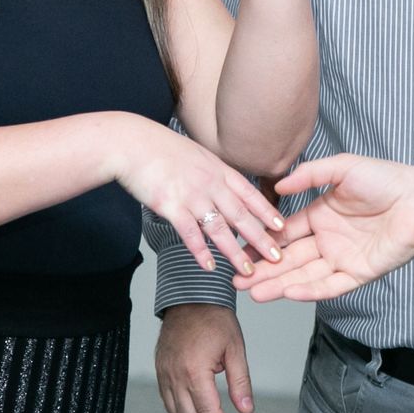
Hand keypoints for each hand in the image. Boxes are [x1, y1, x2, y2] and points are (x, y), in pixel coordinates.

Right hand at [111, 117, 285, 272]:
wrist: (131, 143)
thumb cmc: (161, 149)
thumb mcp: (197, 155)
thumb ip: (213, 172)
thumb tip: (225, 186)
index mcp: (218, 169)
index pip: (249, 194)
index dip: (266, 212)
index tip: (282, 227)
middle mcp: (210, 183)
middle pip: (241, 214)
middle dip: (261, 238)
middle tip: (277, 256)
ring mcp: (191, 195)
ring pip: (219, 228)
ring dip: (234, 252)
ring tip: (247, 270)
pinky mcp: (170, 206)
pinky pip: (190, 233)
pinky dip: (201, 251)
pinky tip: (209, 266)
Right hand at [157, 304, 252, 412]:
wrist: (190, 296)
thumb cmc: (215, 319)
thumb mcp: (235, 348)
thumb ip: (240, 381)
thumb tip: (246, 412)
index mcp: (194, 371)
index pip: (209, 412)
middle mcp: (175, 376)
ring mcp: (164, 374)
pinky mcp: (160, 371)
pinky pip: (168, 402)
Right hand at [233, 155, 413, 302]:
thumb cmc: (386, 179)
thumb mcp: (342, 168)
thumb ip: (309, 175)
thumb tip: (278, 185)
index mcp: (321, 215)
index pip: (285, 233)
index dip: (263, 242)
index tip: (241, 250)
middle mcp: (328, 239)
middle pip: (290, 259)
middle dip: (264, 270)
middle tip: (238, 280)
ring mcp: (343, 258)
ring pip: (304, 275)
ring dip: (279, 284)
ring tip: (253, 292)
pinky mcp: (360, 273)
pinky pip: (331, 285)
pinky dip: (310, 290)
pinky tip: (289, 292)